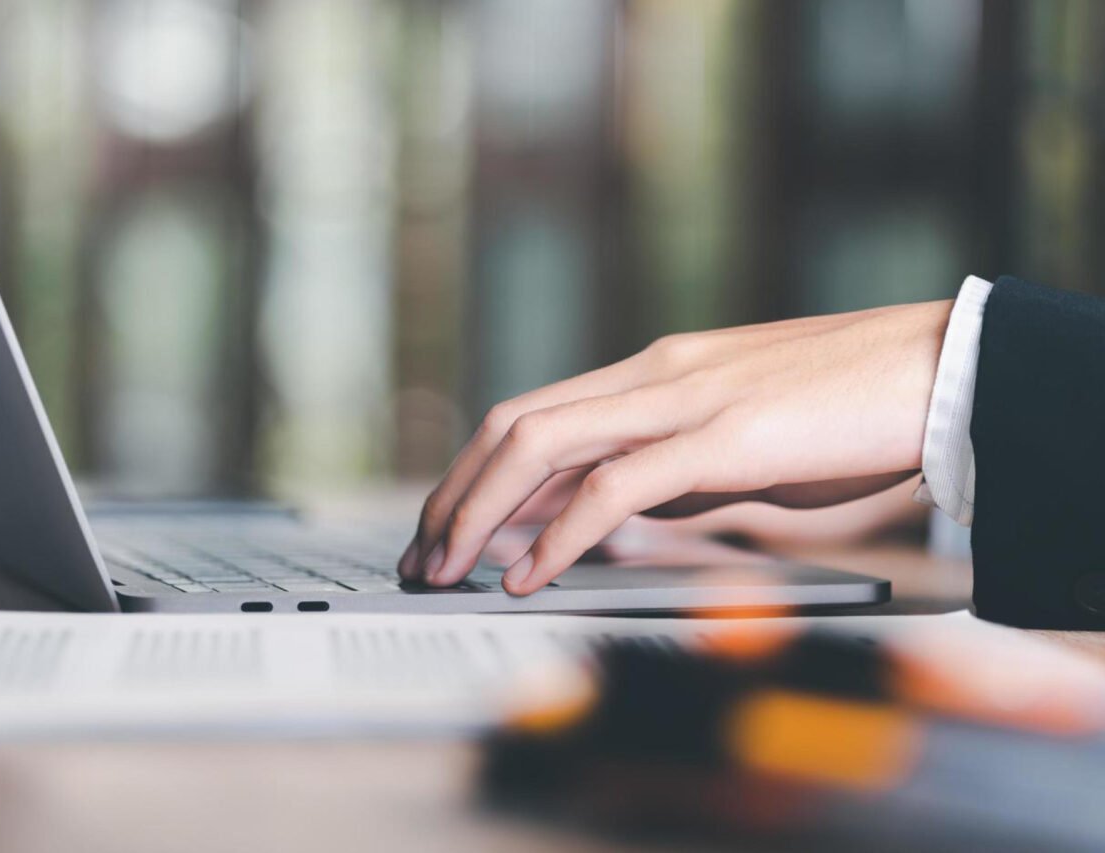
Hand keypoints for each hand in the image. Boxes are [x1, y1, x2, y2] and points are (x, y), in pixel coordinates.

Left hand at [398, 301, 951, 593]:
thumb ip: (666, 470)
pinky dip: (560, 536)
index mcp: (650, 373)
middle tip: (419, 558)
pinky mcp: (724, 438)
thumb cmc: (841, 410)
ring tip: (448, 570)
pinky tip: (530, 577)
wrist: (937, 369)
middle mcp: (650, 376)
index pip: (529, 415)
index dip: (471, 474)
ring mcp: (683, 401)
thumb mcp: (731, 442)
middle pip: (512, 426)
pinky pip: (617, 488)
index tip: (441, 528)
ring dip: (481, 514)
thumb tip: (609, 515)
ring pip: (544, 446)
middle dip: (453, 496)